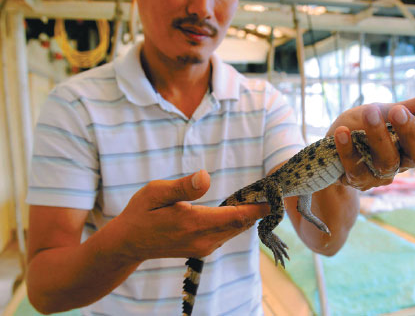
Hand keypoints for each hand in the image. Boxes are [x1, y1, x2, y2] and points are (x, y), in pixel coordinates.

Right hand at [114, 170, 269, 259]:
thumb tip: (206, 176)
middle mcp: (203, 239)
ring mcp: (203, 247)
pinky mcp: (202, 249)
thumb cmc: (141, 212)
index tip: (274, 195)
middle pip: (241, 224)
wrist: (128, 244)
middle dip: (257, 208)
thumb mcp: (155, 192)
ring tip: (260, 196)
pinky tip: (240, 208)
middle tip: (272, 189)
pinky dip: (237, 221)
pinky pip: (227, 234)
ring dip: (248, 215)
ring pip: (235, 230)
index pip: (236, 216)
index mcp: (193, 223)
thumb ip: (183, 187)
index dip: (258, 207)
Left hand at [328, 94, 414, 190]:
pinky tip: (342, 132)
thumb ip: (406, 107)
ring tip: (369, 112)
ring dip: (378, 135)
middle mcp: (402, 164)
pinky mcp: (358, 180)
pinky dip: (348, 148)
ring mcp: (380, 175)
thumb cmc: (361, 126)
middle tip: (399, 111)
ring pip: (387, 162)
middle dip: (410, 133)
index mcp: (413, 148)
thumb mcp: (383, 111)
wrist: (328, 146)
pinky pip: (356, 167)